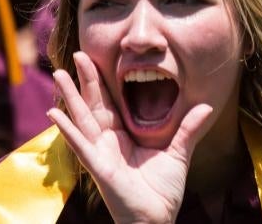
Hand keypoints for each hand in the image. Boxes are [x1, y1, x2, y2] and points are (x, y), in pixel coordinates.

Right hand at [47, 52, 214, 223]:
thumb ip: (188, 128)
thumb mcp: (178, 152)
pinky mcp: (99, 167)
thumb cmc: (162, 190)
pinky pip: (82, 145)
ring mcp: (101, 154)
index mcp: (124, 136)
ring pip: (82, 119)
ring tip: (59, 75)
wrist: (156, 219)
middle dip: (84, 80)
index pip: (110, 102)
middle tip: (75, 53)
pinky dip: (68, 130)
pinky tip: (55, 115)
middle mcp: (108, 142)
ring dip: (70, 97)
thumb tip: (206, 105)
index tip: (96, 57)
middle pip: (93, 104)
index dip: (102, 81)